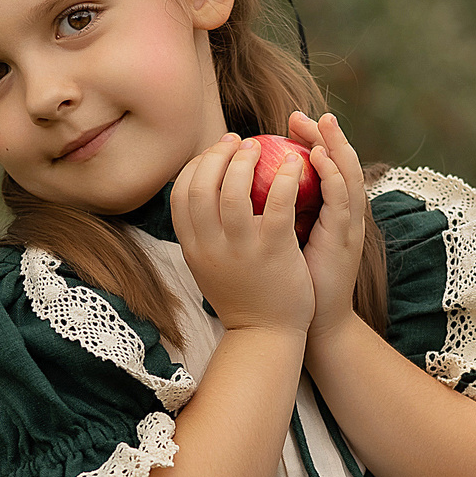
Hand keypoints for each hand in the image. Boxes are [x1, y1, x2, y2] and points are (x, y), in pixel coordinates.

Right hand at [172, 132, 314, 334]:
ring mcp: (241, 248)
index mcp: (192, 247)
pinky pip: (278, 202)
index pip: (180, 193)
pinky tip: (295, 164)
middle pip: (201, 185)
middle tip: (239, 142)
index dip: (197, 165)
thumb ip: (203, 233)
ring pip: (233, 190)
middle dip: (218, 154)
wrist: (265, 334)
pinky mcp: (274, 250)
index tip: (216, 153)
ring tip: (261, 148)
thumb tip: (204, 193)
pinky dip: (285, 176)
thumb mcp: (209, 265)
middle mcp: (210, 246)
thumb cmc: (242, 295)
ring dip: (246, 160)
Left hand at [287, 110, 366, 342]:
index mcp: (327, 212)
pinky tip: (316, 156)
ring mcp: (347, 225)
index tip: (291, 120)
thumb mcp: (282, 241)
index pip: (324, 164)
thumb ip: (273, 212)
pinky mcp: (345, 238)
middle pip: (340, 159)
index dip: (312, 139)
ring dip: (334, 143)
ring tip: (319, 121)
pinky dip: (332, 172)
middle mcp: (342, 214)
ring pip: (347, 172)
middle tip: (302, 113)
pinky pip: (341, 198)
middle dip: (325, 132)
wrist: (313, 323)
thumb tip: (244, 186)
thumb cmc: (291, 284)